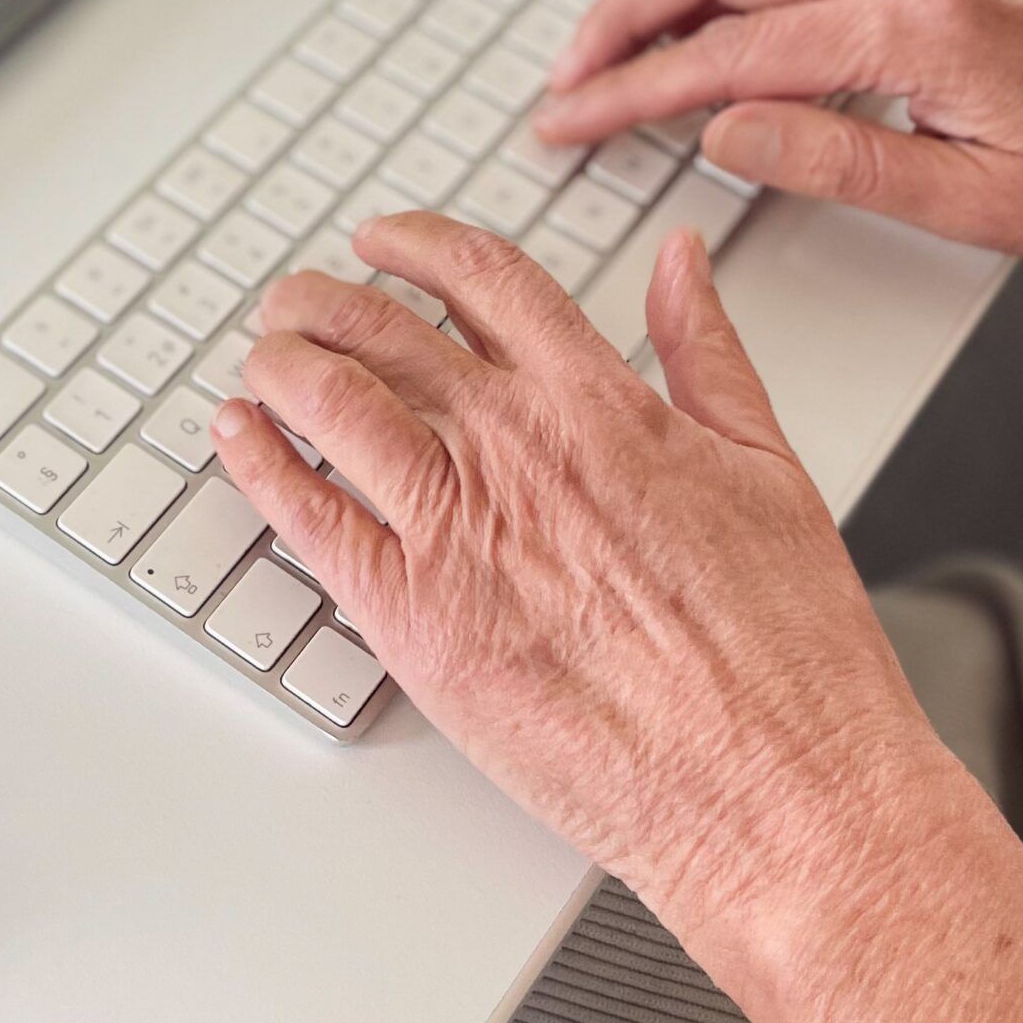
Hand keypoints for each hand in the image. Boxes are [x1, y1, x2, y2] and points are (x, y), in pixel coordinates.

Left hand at [208, 213, 963, 969]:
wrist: (771, 781)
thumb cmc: (783, 653)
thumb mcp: (767, 468)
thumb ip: (709, 356)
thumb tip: (680, 267)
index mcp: (601, 405)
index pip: (484, 281)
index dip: (418, 244)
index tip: (384, 241)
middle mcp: (515, 449)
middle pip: (385, 331)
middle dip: (327, 300)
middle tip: (300, 300)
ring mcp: (454, 528)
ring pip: (331, 402)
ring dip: (283, 362)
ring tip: (265, 356)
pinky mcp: (411, 617)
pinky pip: (307, 517)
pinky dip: (261, 463)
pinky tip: (239, 439)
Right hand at [535, 0, 1022, 268]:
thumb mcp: (969, 203)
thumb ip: (832, 158)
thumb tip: (724, 132)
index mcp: (913, 28)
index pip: (727, 54)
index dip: (629, 91)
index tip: (568, 118)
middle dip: (623, 13)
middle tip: (565, 73)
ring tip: (615, 43)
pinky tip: (711, 12)